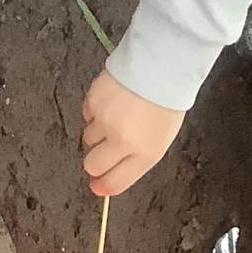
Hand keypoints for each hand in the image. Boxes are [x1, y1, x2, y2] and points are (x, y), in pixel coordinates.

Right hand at [81, 71, 184, 195]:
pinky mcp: (93, 102)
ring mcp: (105, 121)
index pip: (113, 183)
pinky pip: (86, 115)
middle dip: (96, 160)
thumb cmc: (165, 103)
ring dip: (98, 133)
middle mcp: (122, 140)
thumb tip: (107, 179)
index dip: (102, 186)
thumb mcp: (160, 140)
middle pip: (92, 165)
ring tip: (117, 116)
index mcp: (144, 153)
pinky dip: (96, 111)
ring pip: (87, 139)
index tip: (98, 185)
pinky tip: (113, 101)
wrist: (161, 66)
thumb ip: (134, 161)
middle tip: (106, 146)